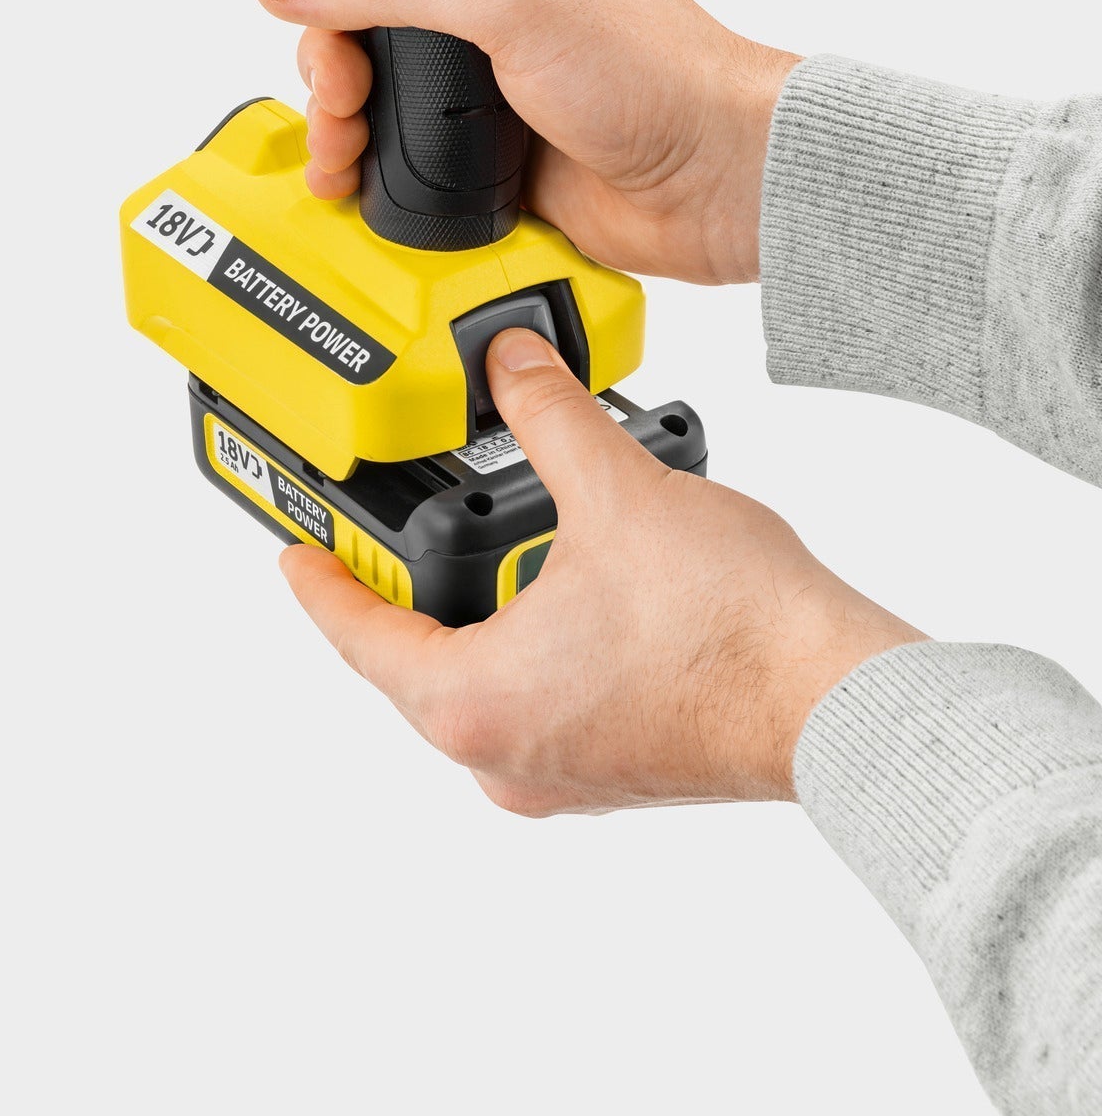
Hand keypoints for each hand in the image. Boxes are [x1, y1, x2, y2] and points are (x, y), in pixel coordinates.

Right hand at [253, 0, 798, 283]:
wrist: (711, 181)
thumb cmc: (654, 72)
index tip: (313, 22)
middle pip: (361, 19)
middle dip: (328, 62)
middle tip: (337, 99)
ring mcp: (486, 76)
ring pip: (376, 90)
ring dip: (338, 120)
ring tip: (337, 149)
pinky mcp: (486, 145)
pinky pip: (403, 150)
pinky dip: (367, 166)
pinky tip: (350, 179)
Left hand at [280, 329, 923, 811]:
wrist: (842, 702)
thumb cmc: (732, 627)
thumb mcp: (614, 490)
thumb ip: (546, 415)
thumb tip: (512, 361)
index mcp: (473, 703)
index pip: (359, 638)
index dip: (321, 585)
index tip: (293, 556)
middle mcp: (501, 755)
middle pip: (414, 666)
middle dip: (401, 595)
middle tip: (388, 533)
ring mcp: (557, 773)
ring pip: (476, 688)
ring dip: (470, 620)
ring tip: (479, 547)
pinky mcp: (610, 771)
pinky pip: (531, 705)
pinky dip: (524, 649)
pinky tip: (556, 596)